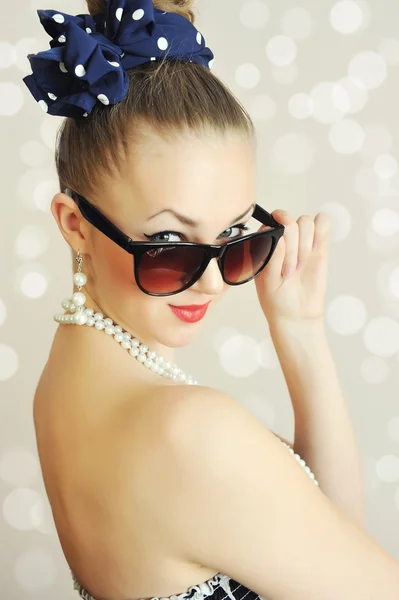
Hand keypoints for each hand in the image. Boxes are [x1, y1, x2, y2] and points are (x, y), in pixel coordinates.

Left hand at [254, 210, 330, 325]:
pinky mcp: (319, 246)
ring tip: (302, 264)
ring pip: (306, 221)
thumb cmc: (277, 300)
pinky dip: (321, 231)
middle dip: (293, 247)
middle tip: (291, 270)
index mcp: (265, 244)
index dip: (277, 239)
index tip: (279, 262)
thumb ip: (273, 258)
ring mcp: (301, 241)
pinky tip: (316, 250)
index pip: (271, 222)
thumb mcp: (268, 282)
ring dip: (305, 243)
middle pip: (291, 221)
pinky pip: (323, 223)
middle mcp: (283, 239)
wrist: (297, 315)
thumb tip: (280, 236)